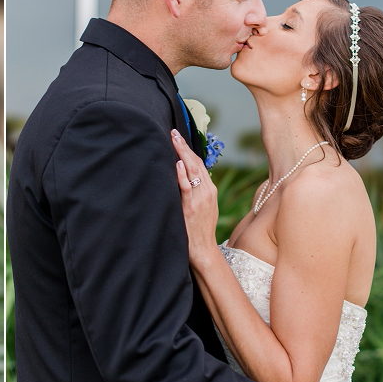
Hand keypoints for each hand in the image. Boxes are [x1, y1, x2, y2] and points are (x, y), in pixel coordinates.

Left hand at [171, 129, 218, 266]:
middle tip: (173, 132)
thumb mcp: (201, 207)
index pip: (199, 164)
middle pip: (196, 163)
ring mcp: (201, 199)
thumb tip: (183, 176)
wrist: (203, 249)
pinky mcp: (192, 207)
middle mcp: (207, 191)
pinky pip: (188, 188)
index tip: (179, 137)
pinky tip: (177, 164)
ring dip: (182, 154)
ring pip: (193, 171)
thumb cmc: (198, 229)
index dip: (188, 150)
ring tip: (173, 140)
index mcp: (209, 190)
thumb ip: (194, 191)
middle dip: (184, 147)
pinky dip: (183, 175)